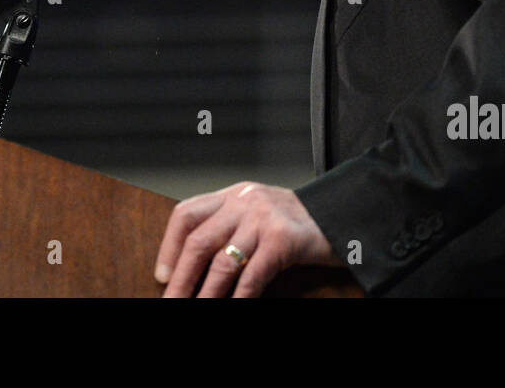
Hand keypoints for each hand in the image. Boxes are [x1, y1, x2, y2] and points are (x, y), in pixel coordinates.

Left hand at [154, 181, 341, 296]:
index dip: (169, 247)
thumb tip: (192, 266)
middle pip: (199, 241)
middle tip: (171, 300)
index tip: (162, 275)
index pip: (187, 214)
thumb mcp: (257, 214)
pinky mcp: (283, 240)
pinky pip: (253, 275)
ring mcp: (264, 219)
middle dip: (181, 278)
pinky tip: (233, 308)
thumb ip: (228, 228)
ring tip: (196, 309)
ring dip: (206, 294)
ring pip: (223, 262)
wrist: (342, 214)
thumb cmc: (297, 221)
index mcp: (232, 195)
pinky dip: (239, 298)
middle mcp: (244, 202)